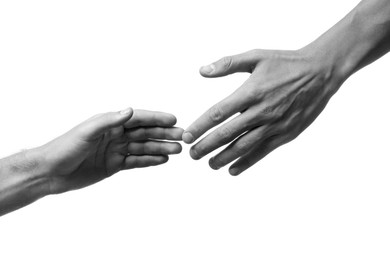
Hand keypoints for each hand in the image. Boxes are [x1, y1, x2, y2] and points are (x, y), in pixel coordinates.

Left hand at [38, 108, 182, 193]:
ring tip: (177, 150)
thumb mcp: (86, 132)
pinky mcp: (114, 165)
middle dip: (164, 134)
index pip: (138, 118)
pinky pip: (136, 161)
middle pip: (144, 133)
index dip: (156, 118)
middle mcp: (115, 134)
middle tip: (182, 137)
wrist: (51, 172)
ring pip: (143, 147)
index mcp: (109, 123)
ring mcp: (116, 150)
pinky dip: (150, 160)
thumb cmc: (64, 147)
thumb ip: (109, 121)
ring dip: (160, 148)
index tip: (173, 119)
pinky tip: (163, 160)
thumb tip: (130, 110)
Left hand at [183, 48, 345, 175]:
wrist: (321, 72)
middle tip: (192, 155)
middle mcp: (261, 111)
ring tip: (210, 164)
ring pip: (244, 146)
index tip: (187, 136)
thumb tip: (201, 71)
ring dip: (224, 157)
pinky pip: (263, 151)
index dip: (201, 126)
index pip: (218, 113)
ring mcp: (274, 125)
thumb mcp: (256, 56)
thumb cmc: (286, 63)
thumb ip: (228, 64)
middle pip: (227, 133)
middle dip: (207, 146)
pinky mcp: (286, 134)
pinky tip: (233, 169)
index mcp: (251, 92)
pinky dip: (247, 162)